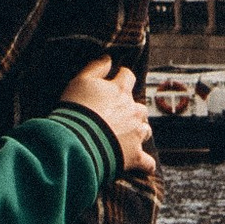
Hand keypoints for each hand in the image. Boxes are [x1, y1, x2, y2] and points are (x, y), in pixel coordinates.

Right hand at [59, 57, 154, 174]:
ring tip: (126, 136)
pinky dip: (145, 164)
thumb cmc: (77, 110)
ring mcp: (136, 134)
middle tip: (116, 114)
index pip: (127, 76)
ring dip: (138, 131)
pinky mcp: (135, 157)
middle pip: (139, 106)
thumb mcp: (80, 81)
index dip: (121, 77)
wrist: (77, 142)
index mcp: (120, 91)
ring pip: (146, 130)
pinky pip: (147, 163)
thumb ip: (96, 67)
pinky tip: (142, 165)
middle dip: (131, 109)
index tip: (115, 80)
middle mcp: (133, 110)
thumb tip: (108, 58)